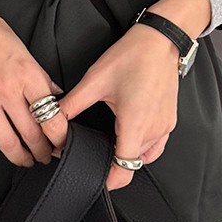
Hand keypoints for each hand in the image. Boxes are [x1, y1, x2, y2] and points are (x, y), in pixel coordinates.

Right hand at [0, 0, 68, 173]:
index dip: (60, 137)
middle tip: (47, 156)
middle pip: (31, 134)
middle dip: (43, 152)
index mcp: (26, 74)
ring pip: (5, 141)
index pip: (51, 116)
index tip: (62, 143)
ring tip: (25, 159)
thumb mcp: (23, 48)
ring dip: (19, 156)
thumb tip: (54, 95)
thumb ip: (39, 75)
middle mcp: (5, 89)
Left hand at [63, 22, 181, 187]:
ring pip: (143, 156)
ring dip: (127, 153)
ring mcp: (164, 127)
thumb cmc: (134, 56)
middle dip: (112, 161)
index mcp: (135, 124)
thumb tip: (52, 118)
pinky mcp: (169, 121)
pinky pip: (155, 146)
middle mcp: (153, 130)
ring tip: (111, 140)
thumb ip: (72, 104)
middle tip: (95, 149)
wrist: (161, 41)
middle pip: (131, 163)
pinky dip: (141, 146)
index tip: (94, 177)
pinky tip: (129, 134)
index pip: (124, 169)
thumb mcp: (95, 80)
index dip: (108, 180)